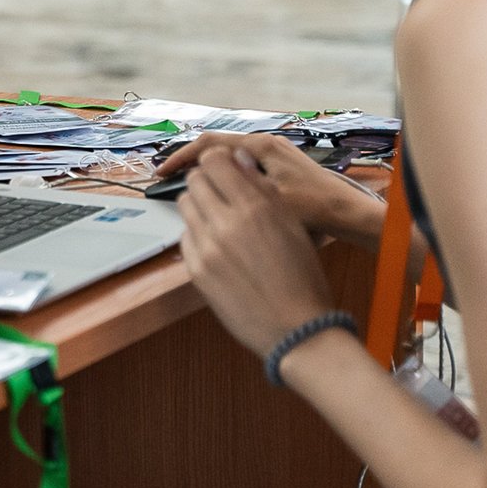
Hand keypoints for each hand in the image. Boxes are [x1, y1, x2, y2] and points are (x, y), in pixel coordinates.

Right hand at [158, 132, 378, 239]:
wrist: (349, 213)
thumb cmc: (313, 209)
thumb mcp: (269, 198)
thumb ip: (237, 181)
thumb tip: (204, 171)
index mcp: (260, 146)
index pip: (209, 143)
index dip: (182, 157)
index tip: (163, 173)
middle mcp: (266, 143)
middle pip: (218, 146)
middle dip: (191, 161)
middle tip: (170, 178)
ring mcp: (275, 153)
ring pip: (231, 157)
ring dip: (209, 169)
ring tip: (190, 186)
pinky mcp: (281, 166)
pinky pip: (244, 166)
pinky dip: (226, 176)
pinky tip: (221, 192)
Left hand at [177, 147, 335, 356]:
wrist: (296, 330)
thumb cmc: (302, 279)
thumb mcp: (292, 224)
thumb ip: (262, 188)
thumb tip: (239, 158)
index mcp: (255, 207)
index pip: (213, 160)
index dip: (217, 161)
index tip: (224, 169)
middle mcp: (226, 223)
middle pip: (194, 180)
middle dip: (207, 182)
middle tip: (222, 195)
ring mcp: (207, 247)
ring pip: (185, 205)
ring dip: (199, 207)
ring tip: (220, 221)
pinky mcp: (195, 270)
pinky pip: (184, 237)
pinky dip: (197, 235)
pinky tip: (217, 247)